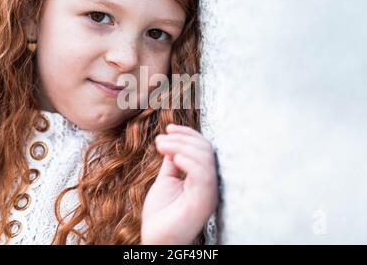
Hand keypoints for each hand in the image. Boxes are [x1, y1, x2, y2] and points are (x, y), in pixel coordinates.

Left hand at [141, 124, 217, 243]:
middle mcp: (210, 184)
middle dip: (182, 138)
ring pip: (205, 158)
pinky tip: (174, 159)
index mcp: (202, 178)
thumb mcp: (166, 179)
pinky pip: (203, 175)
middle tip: (160, 140)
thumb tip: (172, 141)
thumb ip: (172, 161)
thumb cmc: (161, 213)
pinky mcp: (204, 202)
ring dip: (180, 146)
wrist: (156, 238)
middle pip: (206, 149)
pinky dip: (189, 162)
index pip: (203, 148)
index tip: (169, 128)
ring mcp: (209, 193)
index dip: (188, 134)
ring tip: (161, 146)